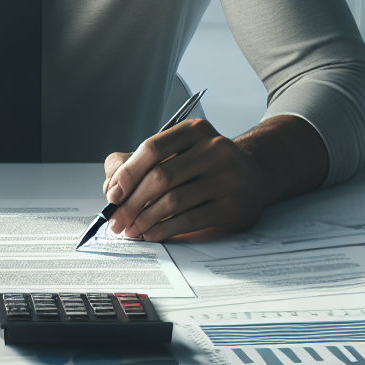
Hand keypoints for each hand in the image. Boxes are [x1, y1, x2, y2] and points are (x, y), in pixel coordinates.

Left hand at [101, 115, 328, 241]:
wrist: (253, 176)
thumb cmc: (204, 165)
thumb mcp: (177, 153)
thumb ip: (139, 163)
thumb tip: (111, 187)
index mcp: (194, 130)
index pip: (152, 148)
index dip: (128, 173)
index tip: (113, 195)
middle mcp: (214, 148)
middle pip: (161, 177)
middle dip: (132, 203)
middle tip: (117, 221)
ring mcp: (227, 177)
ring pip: (174, 200)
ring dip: (145, 219)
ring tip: (131, 230)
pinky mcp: (234, 205)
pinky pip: (190, 219)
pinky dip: (165, 229)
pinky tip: (151, 234)